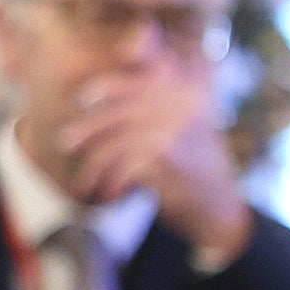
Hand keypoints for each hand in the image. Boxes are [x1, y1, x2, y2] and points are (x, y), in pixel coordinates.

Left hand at [55, 75, 251, 264]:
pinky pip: (120, 166)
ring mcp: (174, 130)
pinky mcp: (165, 159)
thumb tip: (98, 93)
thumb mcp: (188, 127)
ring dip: (93, 163)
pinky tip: (107, 194)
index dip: (108, 87)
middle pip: (119, 110)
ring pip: (114, 140)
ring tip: (83, 178)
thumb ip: (157, 105)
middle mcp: (183, 106)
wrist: (223, 211)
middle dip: (88, 128)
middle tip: (66, 142)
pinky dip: (109, 183)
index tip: (84, 99)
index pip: (141, 78)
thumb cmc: (198, 170)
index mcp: (188, 93)